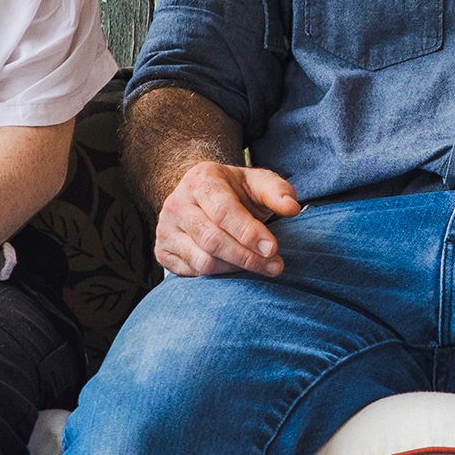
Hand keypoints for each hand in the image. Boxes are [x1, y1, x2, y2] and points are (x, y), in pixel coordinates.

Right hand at [153, 159, 302, 278]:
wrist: (200, 195)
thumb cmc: (234, 191)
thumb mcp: (257, 183)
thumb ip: (277, 191)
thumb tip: (291, 207)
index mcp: (200, 180)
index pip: (223, 212)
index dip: (249, 233)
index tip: (273, 249)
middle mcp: (176, 203)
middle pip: (212, 240)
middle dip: (247, 257)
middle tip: (275, 266)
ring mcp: (165, 229)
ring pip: (202, 261)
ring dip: (235, 269)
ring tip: (258, 265)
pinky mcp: (162, 251)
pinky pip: (192, 272)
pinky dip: (217, 275)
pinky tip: (234, 266)